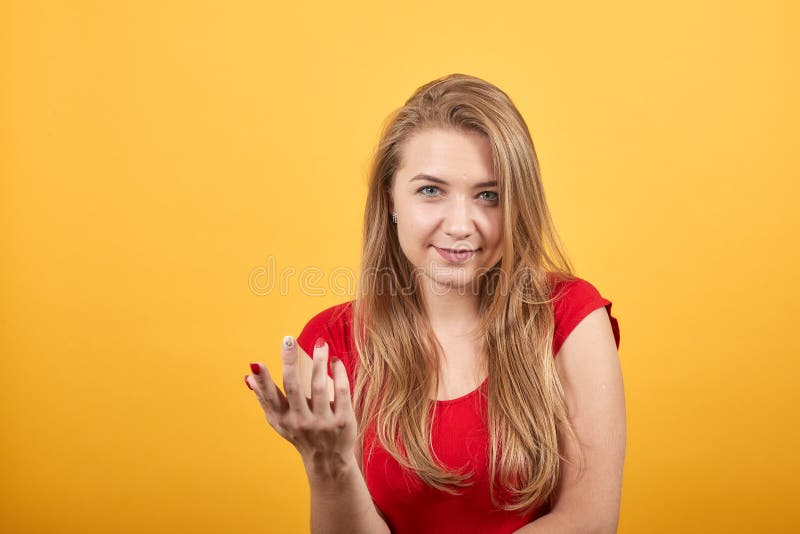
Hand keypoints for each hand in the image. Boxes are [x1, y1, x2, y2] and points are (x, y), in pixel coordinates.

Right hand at [245, 336, 357, 478]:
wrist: (329, 461)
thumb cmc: (300, 435)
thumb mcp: (280, 421)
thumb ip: (265, 398)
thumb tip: (248, 375)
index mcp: (283, 419)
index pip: (270, 397)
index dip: (263, 381)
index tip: (257, 362)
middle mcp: (301, 421)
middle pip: (294, 387)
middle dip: (289, 362)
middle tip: (288, 339)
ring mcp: (323, 422)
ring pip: (320, 386)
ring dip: (318, 362)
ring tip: (320, 343)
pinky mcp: (343, 421)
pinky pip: (342, 391)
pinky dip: (338, 373)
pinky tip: (335, 361)